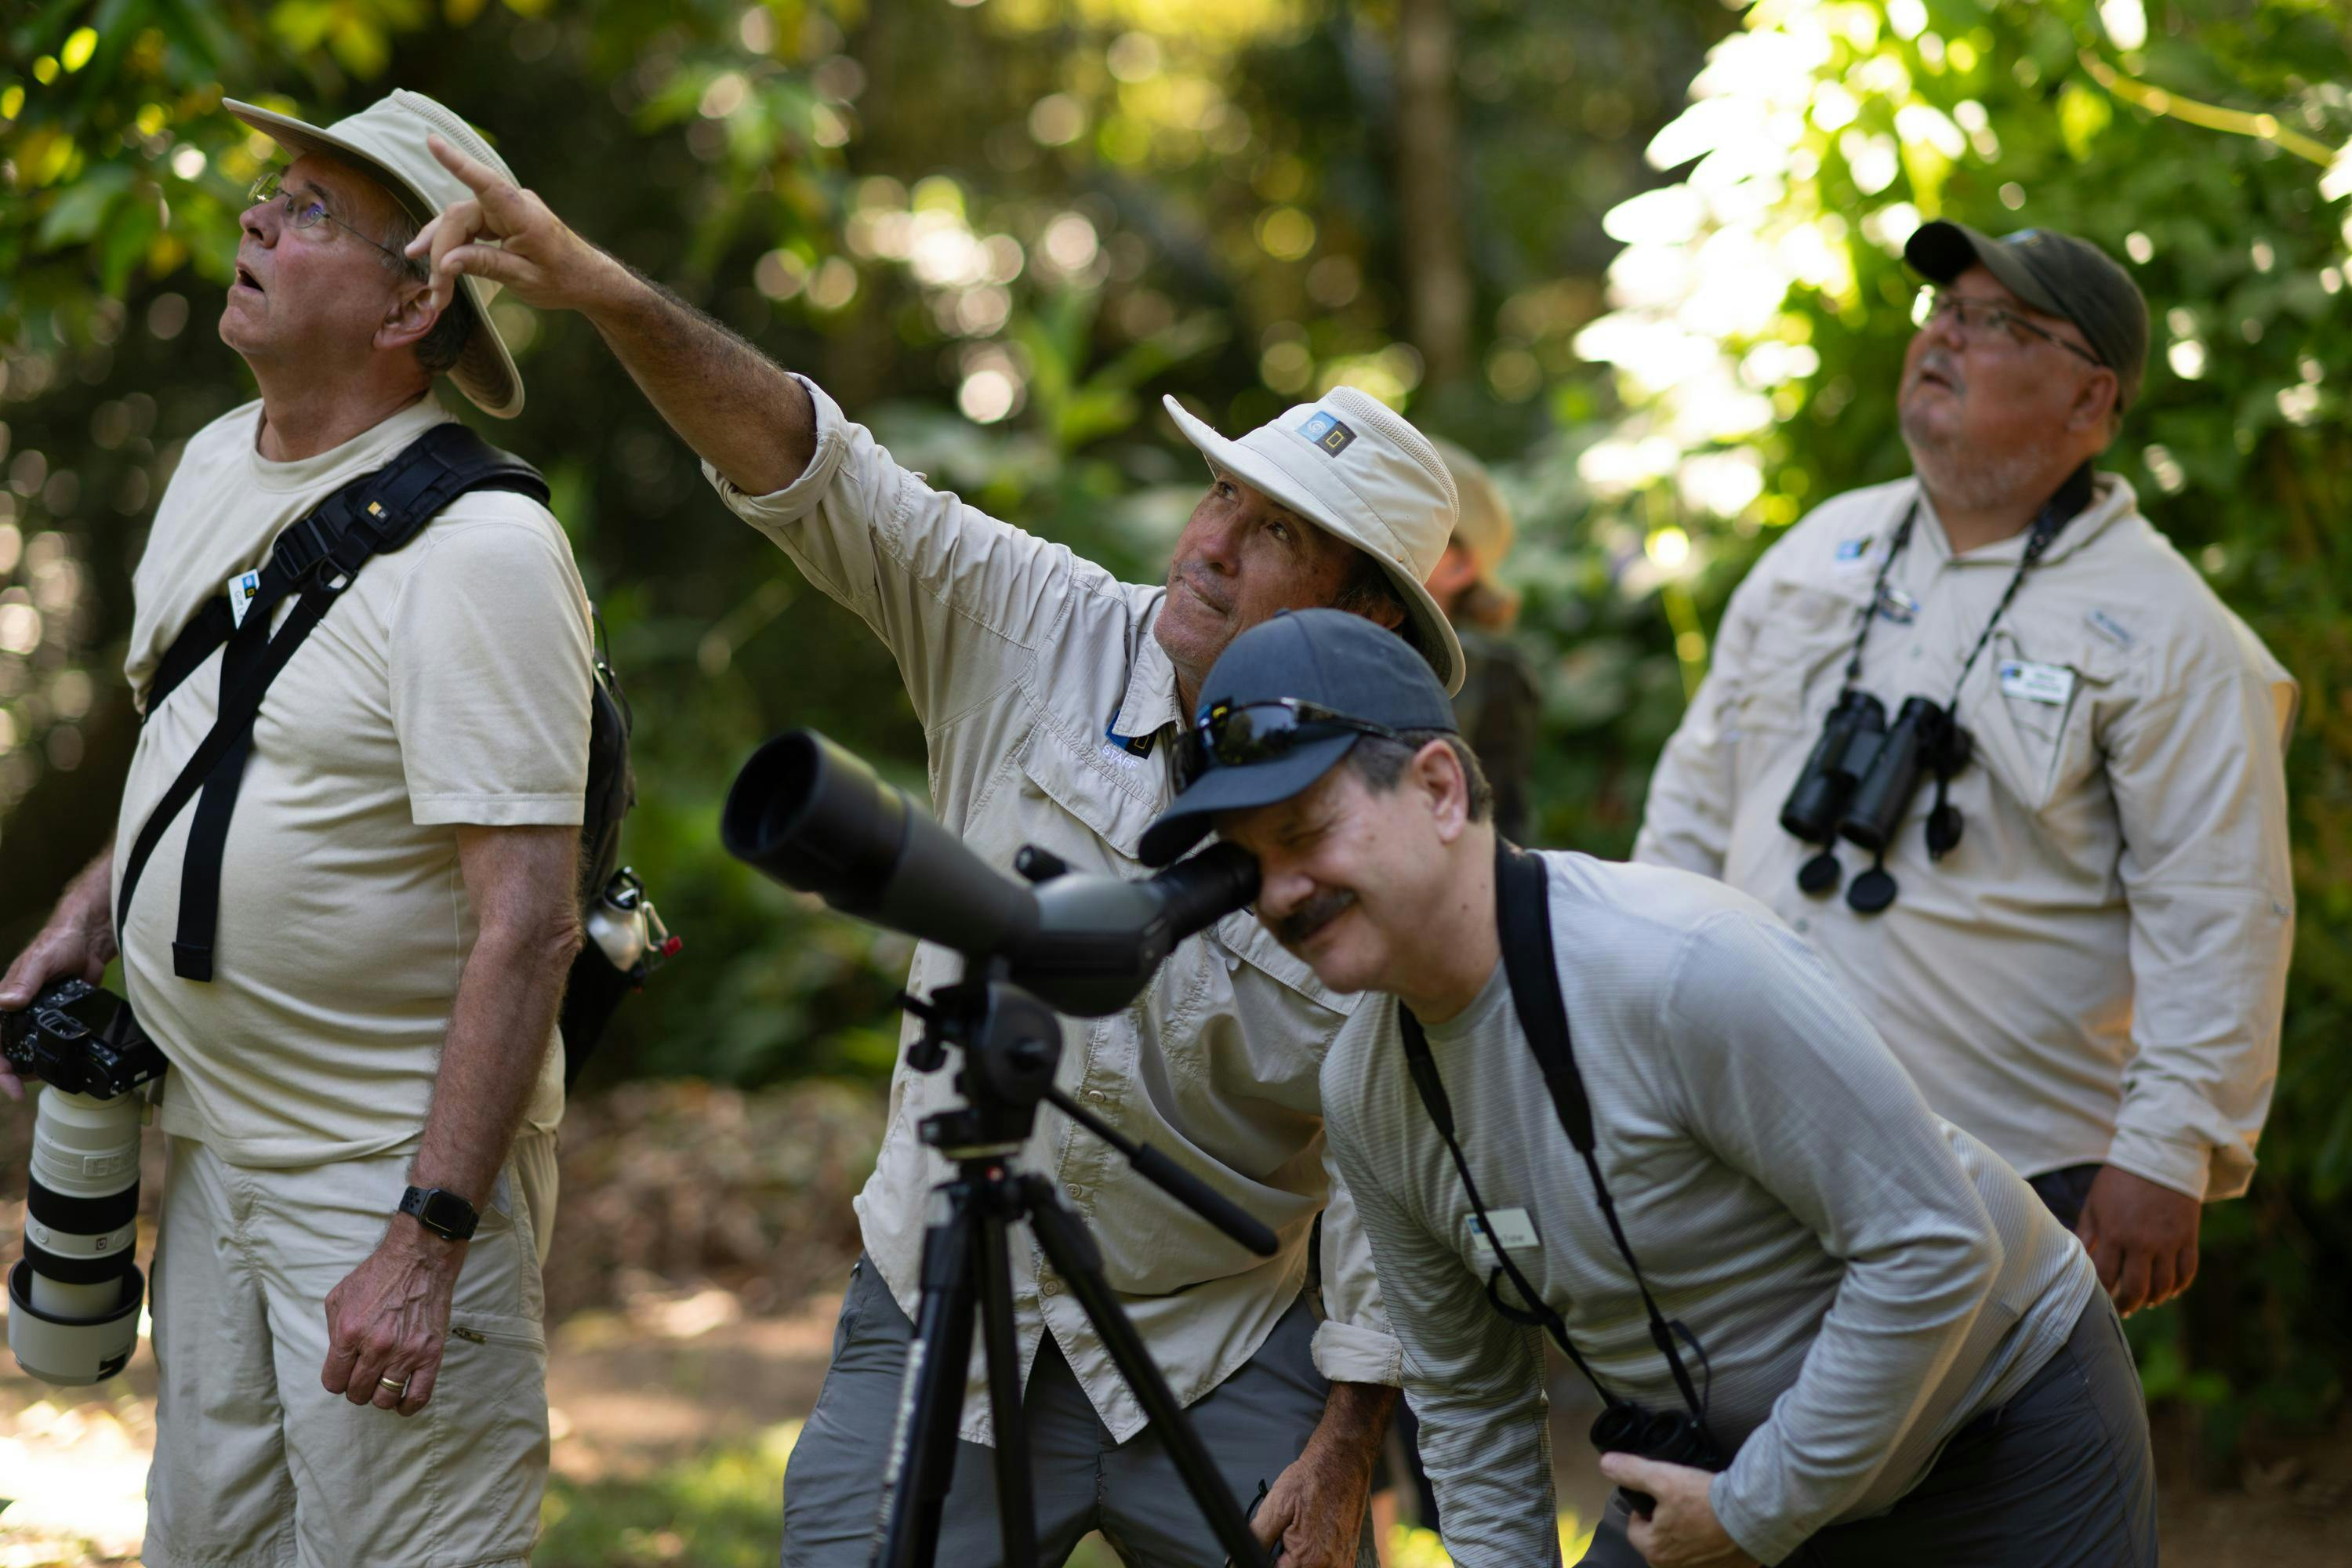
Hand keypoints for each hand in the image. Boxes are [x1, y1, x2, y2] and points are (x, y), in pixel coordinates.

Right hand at [1, 872, 117, 1102]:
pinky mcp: (56, 1016)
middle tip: (21, 1091)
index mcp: (5, 1001)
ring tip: (42, 1081)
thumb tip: (8, 1001)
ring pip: (25, 1049)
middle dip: (10, 1074)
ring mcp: (35, 1016)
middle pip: (5, 1050)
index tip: (7, 1082)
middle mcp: (17, 1011)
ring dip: (29, 1068)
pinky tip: (57, 1067)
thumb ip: (24, 980)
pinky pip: (46, 1041)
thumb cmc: (58, 944)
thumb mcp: (40, 961)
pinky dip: (48, 1055)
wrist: (88, 941)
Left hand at [320, 1216, 467, 1415]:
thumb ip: (333, 1331)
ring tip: (382, 1382)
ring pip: (384, 1399)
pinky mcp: (431, 1355)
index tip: (344, 1372)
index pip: (333, 1382)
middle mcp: (376, 1347)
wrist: (420, 1259)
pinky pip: (418, 1396)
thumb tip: (338, 1358)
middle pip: (357, 1393)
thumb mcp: (339, 1297)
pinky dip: (407, 1406)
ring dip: (379, 1395)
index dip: (337, 1380)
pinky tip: (401, 1401)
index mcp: (348, 1333)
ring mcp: (405, 1353)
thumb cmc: (379, 1275)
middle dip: (356, 1388)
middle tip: (364, 1375)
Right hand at [406, 135, 627, 318]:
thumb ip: (485, 265)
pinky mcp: (501, 219)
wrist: (588, 280)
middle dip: (442, 253)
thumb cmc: (564, 280)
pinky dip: (455, 249)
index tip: (433, 141)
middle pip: (460, 219)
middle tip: (436, 291)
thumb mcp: (525, 279)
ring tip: (434, 289)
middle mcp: (513, 205)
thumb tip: (445, 262)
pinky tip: (439, 266)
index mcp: (524, 216)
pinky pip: (470, 229)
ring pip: (460, 224)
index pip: (486, 184)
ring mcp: (506, 210)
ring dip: (444, 254)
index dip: (458, 164)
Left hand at [1252, 1390, 1388, 1565]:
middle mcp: (1329, 1566)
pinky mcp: (1348, 1556)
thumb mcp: (1275, 1506)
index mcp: (1308, 1559)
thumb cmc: (1310, 1480)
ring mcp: (1342, 1562)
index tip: (1266, 1548)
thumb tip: (1236, 1560)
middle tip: (1283, 1534)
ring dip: (1296, 1557)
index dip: (1265, 1561)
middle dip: (1282, 1559)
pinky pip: (1324, 1565)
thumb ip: (1256, 1539)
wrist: (1341, 1462)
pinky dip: (1313, 1555)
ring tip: (1297, 1530)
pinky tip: (1312, 1532)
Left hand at [1599, 1455, 1755, 1567]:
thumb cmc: (1704, 1500)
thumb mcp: (1663, 1477)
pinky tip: (1717, 1526)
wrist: (1753, 1517)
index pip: (1635, 1529)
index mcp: (1654, 1551)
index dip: (1643, 1510)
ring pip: (1683, 1549)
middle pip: (1658, 1542)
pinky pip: (1708, 1555)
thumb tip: (1605, 1464)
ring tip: (1700, 1511)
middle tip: (1680, 1502)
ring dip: (1687, 1533)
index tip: (1657, 1496)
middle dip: (1664, 1524)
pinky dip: (1709, 1543)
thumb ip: (1632, 1472)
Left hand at [2076, 1165, 2200, 1315]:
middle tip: (2124, 1310)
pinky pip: (2187, 1272)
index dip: (2102, 1292)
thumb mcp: (2095, 1204)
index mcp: (2114, 1234)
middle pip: (2137, 1289)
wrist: (2159, 1156)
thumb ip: (2086, 1234)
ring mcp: (2169, 1242)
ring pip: (2164, 1286)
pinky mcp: (2189, 1238)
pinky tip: (2170, 1291)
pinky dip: (2179, 1286)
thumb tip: (2077, 1259)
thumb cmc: (2119, 1180)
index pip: (2106, 1276)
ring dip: (2154, 1299)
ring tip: (2146, 1302)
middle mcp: (2142, 1243)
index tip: (2099, 1299)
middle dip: (2128, 1304)